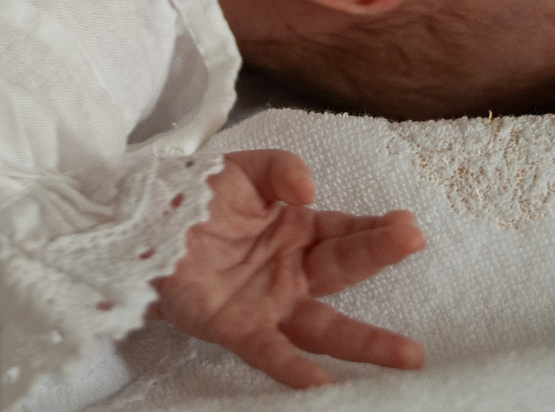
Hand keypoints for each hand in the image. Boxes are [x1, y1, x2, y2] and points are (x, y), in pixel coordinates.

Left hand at [152, 149, 424, 388]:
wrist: (141, 230)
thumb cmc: (195, 199)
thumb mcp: (240, 171)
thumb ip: (278, 170)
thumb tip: (308, 188)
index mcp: (298, 231)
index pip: (346, 231)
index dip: (377, 228)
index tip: (407, 224)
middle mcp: (293, 272)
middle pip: (343, 268)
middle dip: (379, 256)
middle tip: (413, 242)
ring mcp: (270, 304)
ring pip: (324, 326)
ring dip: (365, 341)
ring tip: (408, 354)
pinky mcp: (239, 329)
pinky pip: (272, 352)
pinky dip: (295, 369)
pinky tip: (323, 385)